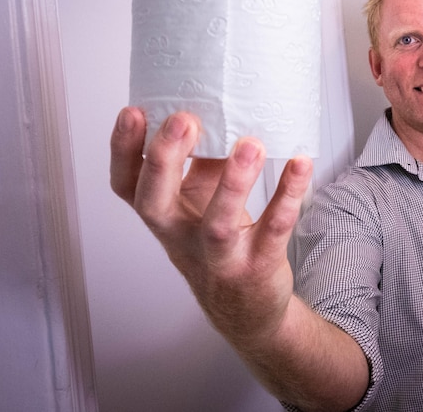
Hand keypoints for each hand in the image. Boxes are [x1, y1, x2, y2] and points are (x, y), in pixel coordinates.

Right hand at [109, 107, 312, 344]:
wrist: (247, 311)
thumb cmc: (221, 246)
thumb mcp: (202, 204)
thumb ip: (204, 162)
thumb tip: (215, 111)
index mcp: (165, 218)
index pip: (128, 186)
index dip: (123, 152)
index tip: (133, 114)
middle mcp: (183, 239)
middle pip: (156, 203)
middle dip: (164, 160)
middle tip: (183, 120)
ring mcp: (220, 257)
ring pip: (218, 223)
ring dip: (233, 182)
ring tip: (249, 144)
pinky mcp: (259, 265)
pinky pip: (274, 228)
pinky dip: (288, 195)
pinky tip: (300, 165)